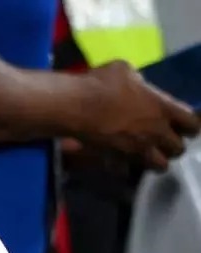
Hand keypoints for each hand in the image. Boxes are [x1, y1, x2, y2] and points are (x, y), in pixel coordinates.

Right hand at [77, 60, 199, 170]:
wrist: (75, 106)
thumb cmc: (101, 84)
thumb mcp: (125, 70)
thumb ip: (139, 82)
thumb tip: (137, 86)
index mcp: (163, 108)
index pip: (192, 124)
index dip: (190, 126)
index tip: (183, 125)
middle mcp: (156, 132)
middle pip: (178, 148)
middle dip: (173, 145)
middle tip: (164, 140)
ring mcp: (137, 148)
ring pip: (160, 165)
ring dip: (156, 160)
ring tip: (148, 154)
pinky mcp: (118, 159)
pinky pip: (130, 170)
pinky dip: (129, 168)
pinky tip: (123, 161)